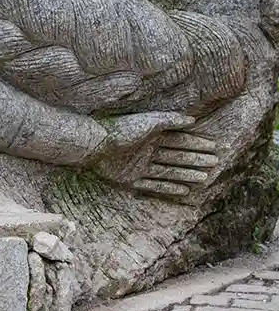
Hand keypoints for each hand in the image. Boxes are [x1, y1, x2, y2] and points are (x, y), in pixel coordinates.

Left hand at [89, 112, 219, 199]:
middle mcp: (147, 151)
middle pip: (177, 156)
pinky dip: (169, 187)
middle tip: (215, 163)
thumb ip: (170, 120)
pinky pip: (153, 184)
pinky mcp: (130, 179)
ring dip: (186, 174)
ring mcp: (139, 166)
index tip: (214, 146)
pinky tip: (184, 190)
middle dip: (195, 159)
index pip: (179, 140)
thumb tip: (192, 119)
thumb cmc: (122, 129)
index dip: (196, 143)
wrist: (95, 145)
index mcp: (151, 136)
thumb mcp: (149, 121)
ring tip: (204, 178)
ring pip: (169, 171)